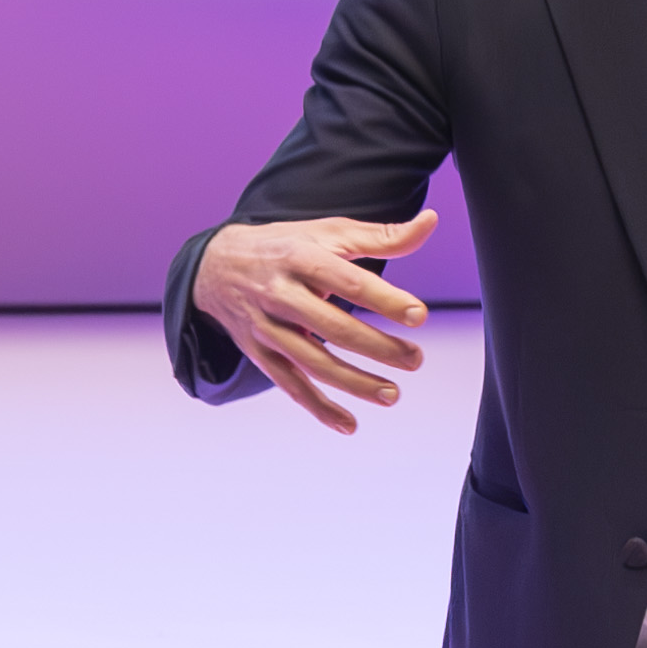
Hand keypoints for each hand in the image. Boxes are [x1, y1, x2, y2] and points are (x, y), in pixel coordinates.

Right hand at [194, 211, 441, 431]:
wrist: (216, 265)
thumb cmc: (286, 246)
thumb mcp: (328, 232)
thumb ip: (381, 235)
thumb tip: (430, 222)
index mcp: (301, 258)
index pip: (348, 282)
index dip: (385, 300)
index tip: (419, 316)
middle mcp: (280, 294)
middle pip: (332, 327)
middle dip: (377, 347)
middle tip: (414, 359)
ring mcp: (267, 327)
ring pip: (312, 363)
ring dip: (354, 383)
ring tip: (392, 394)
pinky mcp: (259, 354)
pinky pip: (290, 385)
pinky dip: (319, 408)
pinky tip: (349, 424)